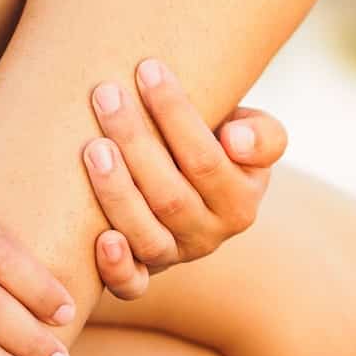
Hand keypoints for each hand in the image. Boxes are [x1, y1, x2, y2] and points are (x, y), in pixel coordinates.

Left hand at [83, 58, 287, 299]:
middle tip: (106, 94)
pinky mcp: (144, 274)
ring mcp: (174, 257)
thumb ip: (263, 136)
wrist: (193, 180)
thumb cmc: (219, 143)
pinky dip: (116, 268)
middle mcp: (209, 236)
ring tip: (92, 147)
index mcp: (240, 203)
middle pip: (170, 195)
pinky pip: (132, 286)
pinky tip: (101, 239)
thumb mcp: (252, 136)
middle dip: (136, 143)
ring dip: (117, 193)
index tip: (148, 68)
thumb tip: (236, 141)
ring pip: (146, 236)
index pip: (206, 159)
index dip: (176, 115)